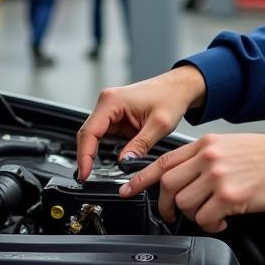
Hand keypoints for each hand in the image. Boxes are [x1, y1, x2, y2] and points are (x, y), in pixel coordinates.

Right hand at [76, 66, 206, 180]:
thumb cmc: (171, 97)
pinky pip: (105, 135)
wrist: (179, 88)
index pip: (89, 132)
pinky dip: (105, 148)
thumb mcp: (160, 125)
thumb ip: (140, 145)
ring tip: (95, 172)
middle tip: (87, 177)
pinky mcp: (116, 116)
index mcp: (113, 101)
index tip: (85, 173)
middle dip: (86, 156)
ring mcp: (110, 109)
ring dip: (95, 153)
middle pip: (88, 134)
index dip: (84, 155)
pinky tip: (106, 161)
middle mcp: (108, 102)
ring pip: (94, 136)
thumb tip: (124, 163)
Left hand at [119, 131, 264, 232]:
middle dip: (167, 205)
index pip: (164, 161)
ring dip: (193, 216)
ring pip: (185, 204)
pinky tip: (222, 221)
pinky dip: (210, 225)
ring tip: (208, 215)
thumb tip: (185, 179)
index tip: (129, 190)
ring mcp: (218, 176)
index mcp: (205, 145)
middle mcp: (208, 158)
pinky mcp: (230, 196)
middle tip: (173, 214)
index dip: (142, 178)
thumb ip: (204, 158)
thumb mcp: (228, 146)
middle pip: (168, 185)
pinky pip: (205, 219)